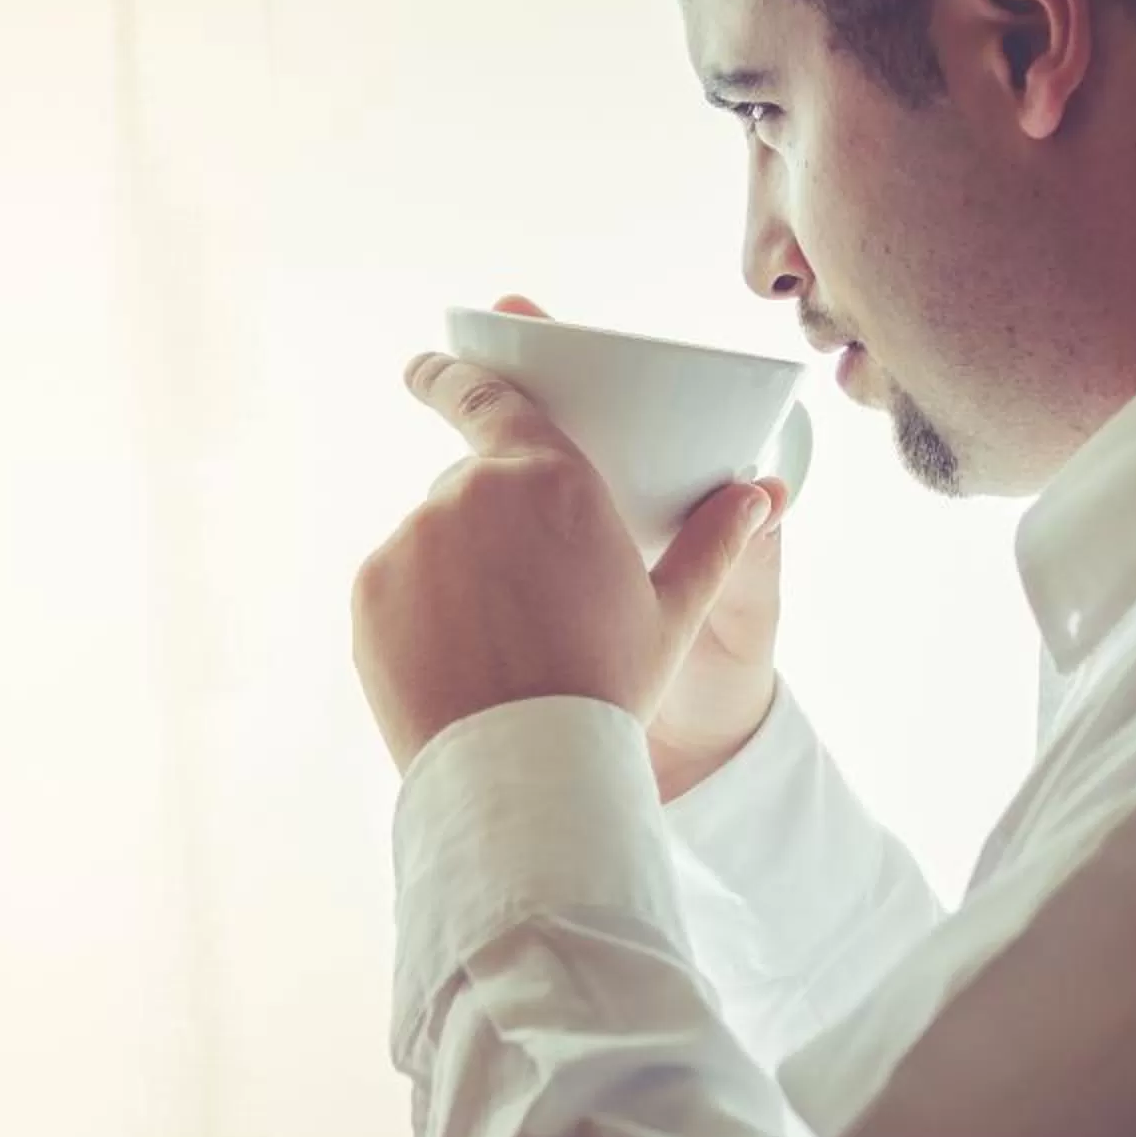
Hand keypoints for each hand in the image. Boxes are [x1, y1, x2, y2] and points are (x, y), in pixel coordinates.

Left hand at [352, 341, 775, 774]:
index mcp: (549, 476)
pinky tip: (460, 663)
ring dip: (458, 573)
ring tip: (501, 646)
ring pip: (434, 540)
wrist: (525, 769)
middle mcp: (470, 491)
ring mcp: (412, 540)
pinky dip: (420, 613)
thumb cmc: (609, 688)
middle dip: (493, 529)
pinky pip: (397, 586)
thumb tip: (765, 494)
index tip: (424, 367)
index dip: (450, 374)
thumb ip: (714, 543)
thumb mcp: (673, 615)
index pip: (485, 396)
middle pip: (471, 488)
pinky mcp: (370, 590)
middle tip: (527, 600)